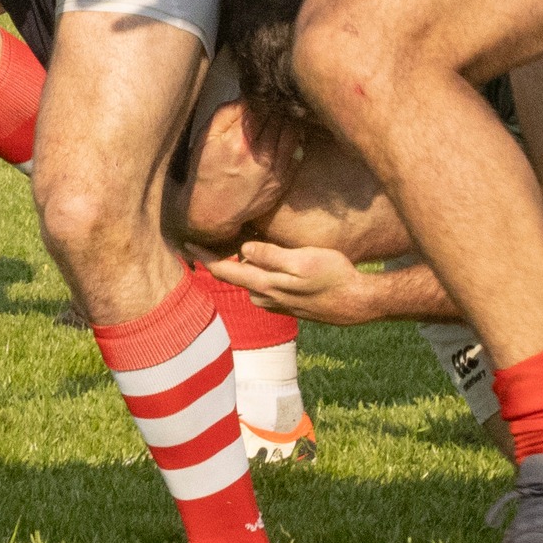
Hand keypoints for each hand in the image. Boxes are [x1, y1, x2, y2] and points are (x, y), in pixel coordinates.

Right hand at [179, 100, 307, 240]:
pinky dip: (296, 139)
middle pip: (278, 117)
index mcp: (238, 141)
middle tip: (273, 102)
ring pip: (292, 131)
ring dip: (288, 120)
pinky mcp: (282, 180)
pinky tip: (288, 133)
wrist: (212, 212)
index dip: (262, 97)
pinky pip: (298, 152)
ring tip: (281, 115)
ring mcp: (274, 169)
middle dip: (276, 106)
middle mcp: (259, 154)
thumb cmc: (206, 172)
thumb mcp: (206, 138)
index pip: (261, 106)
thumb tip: (247, 96)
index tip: (261, 96)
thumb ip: (226, 113)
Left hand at [210, 241, 382, 326]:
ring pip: (250, 282)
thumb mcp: (302, 261)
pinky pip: (264, 287)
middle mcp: (265, 297)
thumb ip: (271, 257)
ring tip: (240, 243)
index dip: (204, 257)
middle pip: (235, 276)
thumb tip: (242, 251)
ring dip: (243, 266)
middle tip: (210, 237)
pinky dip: (259, 274)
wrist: (357, 303)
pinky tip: (266, 263)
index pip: (224, 271)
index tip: (186, 244)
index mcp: (265, 285)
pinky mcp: (288, 305)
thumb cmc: (333, 276)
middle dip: (221, 258)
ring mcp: (276, 304)